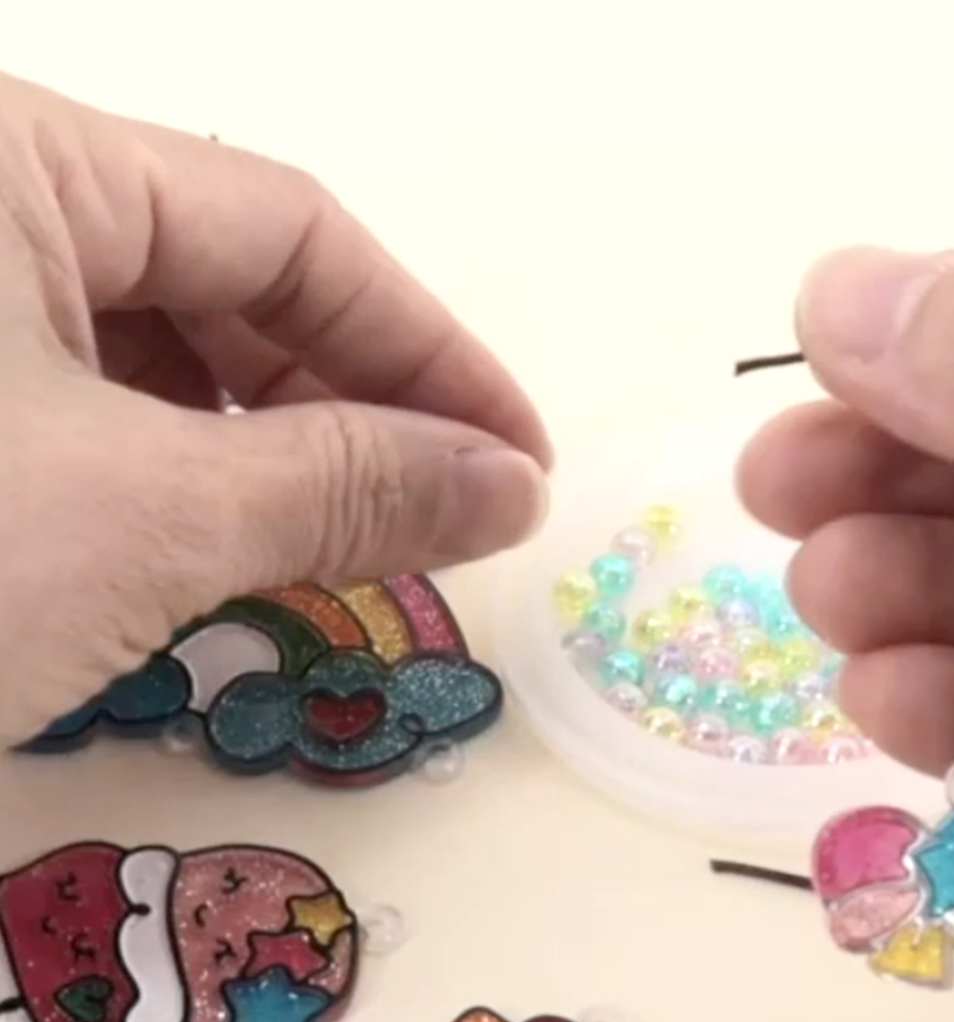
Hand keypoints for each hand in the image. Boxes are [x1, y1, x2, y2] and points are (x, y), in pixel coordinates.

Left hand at [0, 74, 550, 746]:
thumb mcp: (140, 519)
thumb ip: (351, 485)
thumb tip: (512, 486)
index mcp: (9, 158)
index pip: (291, 229)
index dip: (430, 348)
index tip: (518, 456)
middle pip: (226, 286)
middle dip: (355, 405)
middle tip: (446, 517)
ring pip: (157, 356)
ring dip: (273, 452)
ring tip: (346, 542)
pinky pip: (90, 412)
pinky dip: (180, 483)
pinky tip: (225, 545)